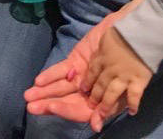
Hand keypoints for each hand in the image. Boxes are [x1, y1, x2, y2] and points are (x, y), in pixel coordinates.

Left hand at [24, 6, 131, 130]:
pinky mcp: (76, 60)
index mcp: (100, 100)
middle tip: (30, 106)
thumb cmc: (134, 64)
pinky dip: (50, 75)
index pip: (79, 110)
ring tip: (28, 96)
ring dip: (45, 91)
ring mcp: (81, 75)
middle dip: (48, 103)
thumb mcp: (126, 88)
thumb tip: (96, 125)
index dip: (66, 110)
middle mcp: (88, 90)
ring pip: (60, 86)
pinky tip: (39, 80)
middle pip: (65, 99)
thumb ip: (110, 106)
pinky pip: (61, 69)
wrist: (134, 36)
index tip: (54, 107)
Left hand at [81, 28, 151, 124]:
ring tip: (102, 113)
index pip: (92, 72)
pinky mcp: (138, 80)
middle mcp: (110, 69)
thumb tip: (99, 51)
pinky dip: (133, 104)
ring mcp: (124, 76)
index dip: (87, 82)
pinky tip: (132, 112)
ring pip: (111, 93)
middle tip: (91, 105)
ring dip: (106, 104)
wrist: (141, 31)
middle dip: (94, 96)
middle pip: (100, 85)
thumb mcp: (106, 36)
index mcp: (102, 56)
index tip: (83, 90)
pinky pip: (134, 95)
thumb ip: (102, 47)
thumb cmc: (123, 29)